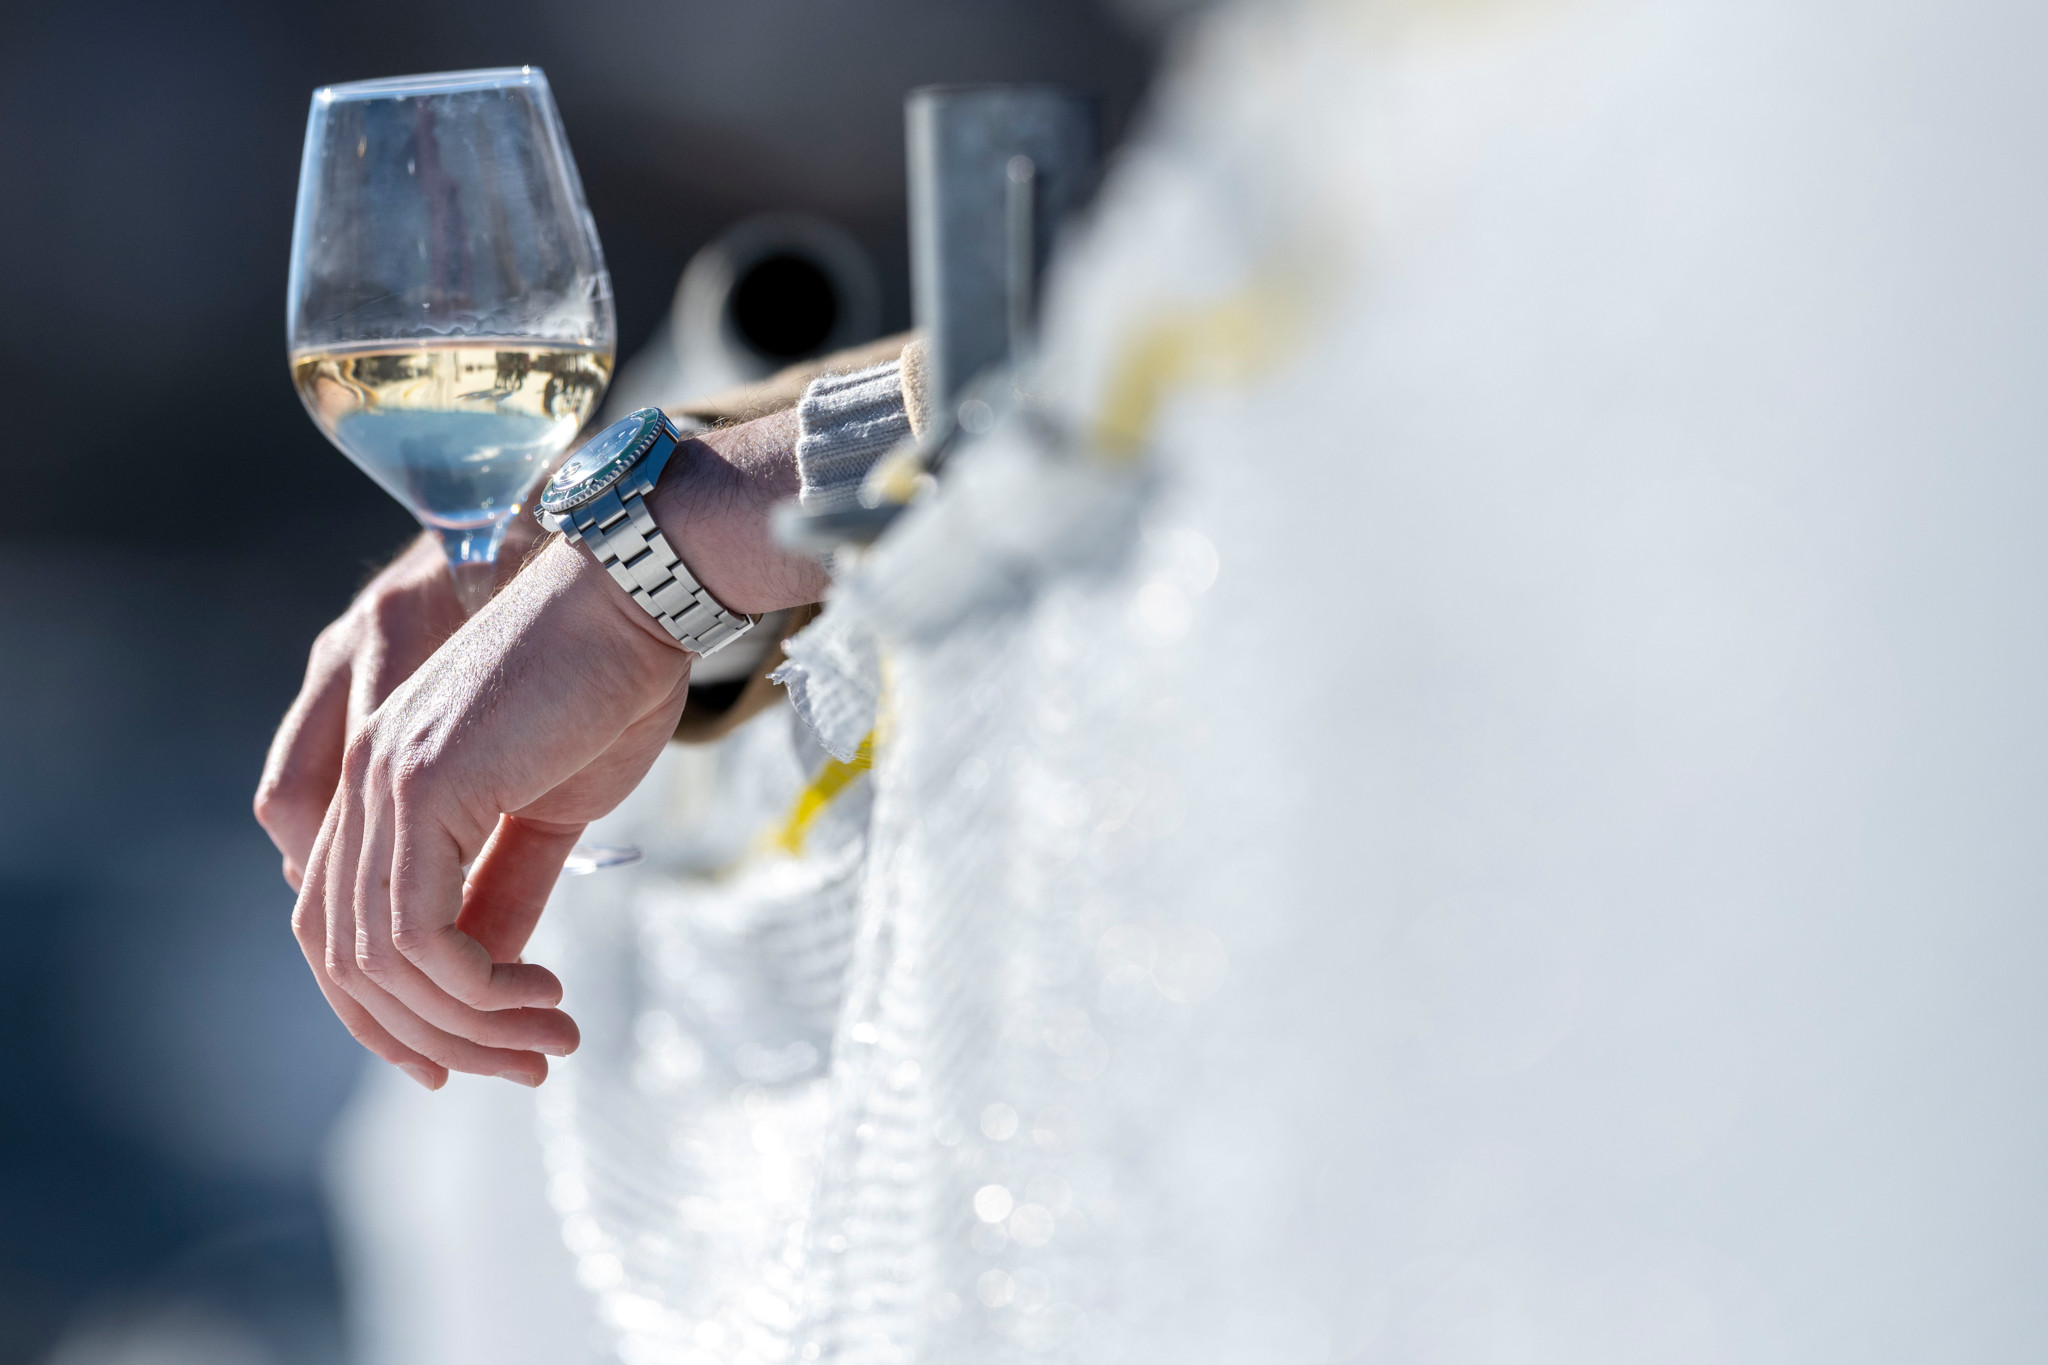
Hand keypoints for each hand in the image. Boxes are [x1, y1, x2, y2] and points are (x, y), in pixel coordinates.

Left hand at [288, 410, 826, 1088]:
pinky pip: (420, 934)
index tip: (475, 1057)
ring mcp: (379, 783)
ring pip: (380, 961)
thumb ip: (505, 890)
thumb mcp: (550, 814)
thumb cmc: (606, 687)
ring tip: (548, 1043)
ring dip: (467, 1026)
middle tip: (525, 1068)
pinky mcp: (419, 786)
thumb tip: (488, 980)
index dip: (390, 1013)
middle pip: (345, 960)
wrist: (635, 600)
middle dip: (432, 1038)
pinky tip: (542, 998)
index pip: (340, 930)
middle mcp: (359, 786)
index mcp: (380, 788)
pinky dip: (477, 991)